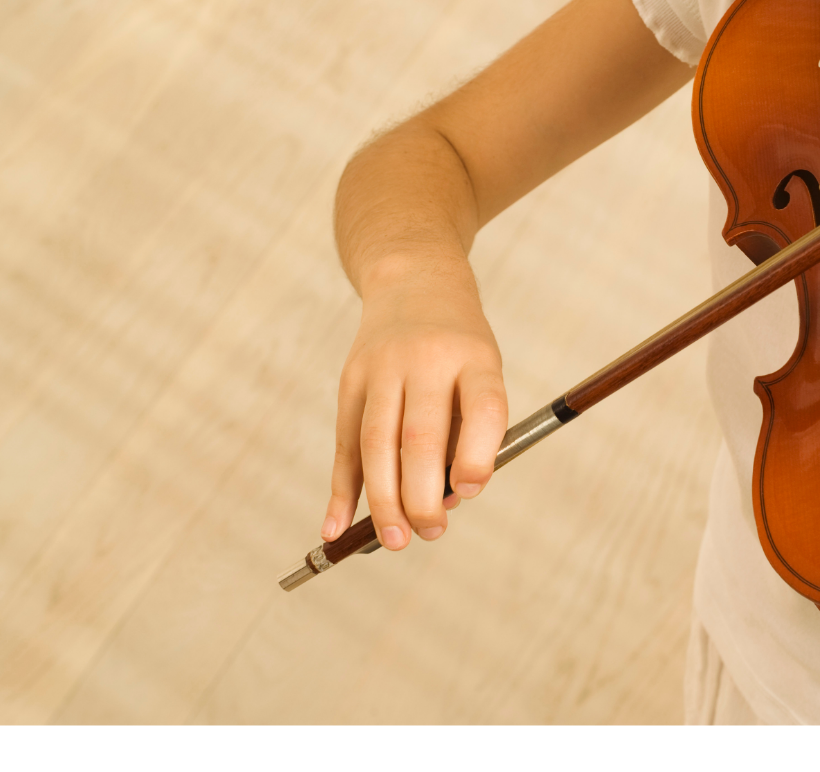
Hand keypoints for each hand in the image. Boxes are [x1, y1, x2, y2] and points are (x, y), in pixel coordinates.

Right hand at [324, 256, 508, 551]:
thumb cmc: (459, 347)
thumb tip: (441, 501)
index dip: (477, 455)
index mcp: (475, 358)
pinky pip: (345, 443)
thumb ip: (468, 432)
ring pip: (376, 443)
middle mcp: (426, 359)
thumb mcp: (482, 371)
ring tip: (395, 540)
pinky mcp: (349, 379)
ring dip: (383, 500)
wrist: (414, 279)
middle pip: (419, 435)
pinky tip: (337, 527)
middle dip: (422, 494)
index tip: (470, 492)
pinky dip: (341, 489)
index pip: (482, 406)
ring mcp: (381, 367)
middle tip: (431, 534)